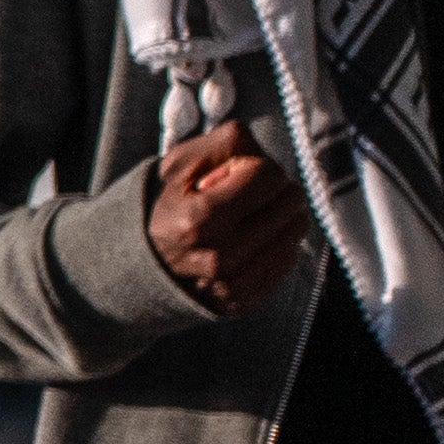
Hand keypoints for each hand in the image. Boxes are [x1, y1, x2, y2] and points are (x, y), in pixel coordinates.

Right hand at [147, 121, 309, 310]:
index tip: (239, 173)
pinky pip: (288, 261)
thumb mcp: (181, 165)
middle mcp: (220, 255)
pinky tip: (254, 241)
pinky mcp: (244, 300)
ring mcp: (234, 282)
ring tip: (253, 216)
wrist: (147, 262)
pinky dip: (277, 245)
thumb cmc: (170, 205)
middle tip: (250, 194)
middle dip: (275, 189)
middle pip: (290, 202)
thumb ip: (223, 143)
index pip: (270, 175)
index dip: (258, 165)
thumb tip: (261, 148)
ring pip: (296, 232)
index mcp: (201, 217)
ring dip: (281, 217)